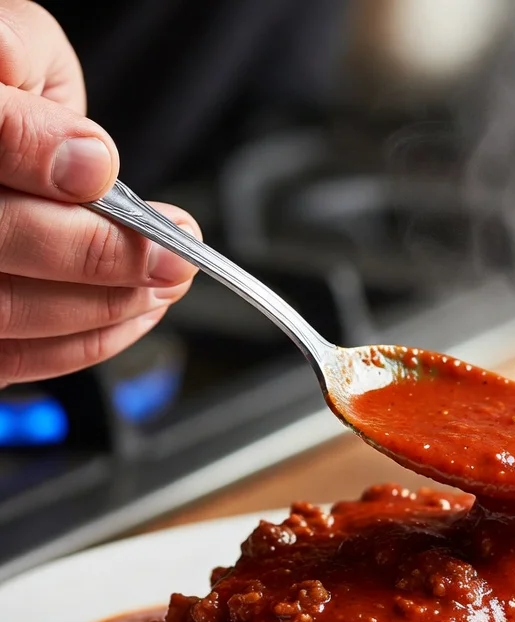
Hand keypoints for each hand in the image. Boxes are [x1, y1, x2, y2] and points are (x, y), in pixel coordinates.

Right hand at [0, 0, 198, 385]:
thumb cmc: (10, 96)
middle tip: (172, 251)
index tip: (100, 166)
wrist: (1, 134)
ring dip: (108, 302)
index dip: (37, 152)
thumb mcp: (21, 49)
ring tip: (167, 278)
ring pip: (13, 309)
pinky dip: (93, 340)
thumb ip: (28, 59)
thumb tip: (75, 143)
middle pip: (2, 239)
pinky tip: (141, 310)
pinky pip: (24, 355)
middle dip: (99, 251)